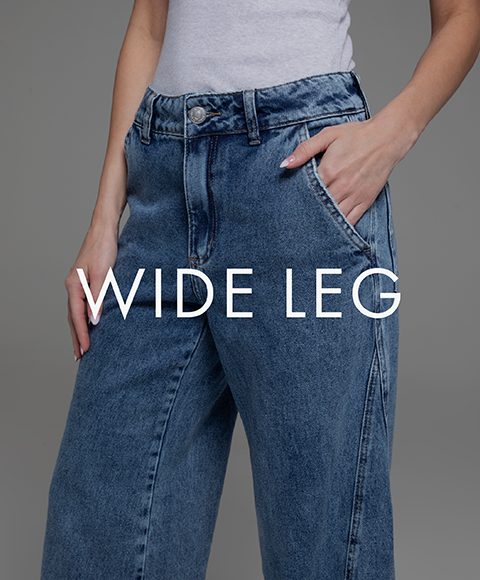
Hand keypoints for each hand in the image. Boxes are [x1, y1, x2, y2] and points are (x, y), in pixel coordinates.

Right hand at [65, 226, 117, 360]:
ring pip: (75, 312)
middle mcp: (72, 286)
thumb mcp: (103, 274)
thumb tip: (94, 320)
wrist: (104, 231)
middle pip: (72, 318)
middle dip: (76, 338)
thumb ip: (98, 297)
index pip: (77, 316)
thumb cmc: (104, 249)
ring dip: (78, 330)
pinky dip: (82, 318)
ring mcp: (77, 284)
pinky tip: (87, 324)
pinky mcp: (84, 282)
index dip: (82, 334)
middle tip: (79, 357)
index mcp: (74, 285)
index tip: (86, 351)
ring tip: (81, 347)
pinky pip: (80, 305)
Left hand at [280, 112, 414, 225]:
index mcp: (329, 171)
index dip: (296, 197)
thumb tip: (285, 164)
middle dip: (306, 212)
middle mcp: (341, 187)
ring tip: (309, 226)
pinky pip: (350, 221)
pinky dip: (340, 226)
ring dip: (321, 221)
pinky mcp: (365, 201)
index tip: (288, 202)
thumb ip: (305, 149)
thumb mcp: (328, 135)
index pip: (306, 191)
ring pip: (333, 217)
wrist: (387, 138)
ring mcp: (354, 196)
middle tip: (294, 219)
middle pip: (317, 207)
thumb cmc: (357, 135)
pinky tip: (330, 229)